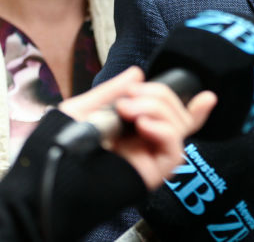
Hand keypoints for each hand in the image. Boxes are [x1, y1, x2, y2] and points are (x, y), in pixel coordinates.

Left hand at [59, 66, 216, 188]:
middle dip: (160, 95)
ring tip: (129, 110)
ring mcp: (150, 157)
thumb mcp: (82, 109)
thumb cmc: (56, 149)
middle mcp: (145, 143)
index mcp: (131, 130)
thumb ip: (110, 92)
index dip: (193, 108)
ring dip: (159, 108)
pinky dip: (164, 129)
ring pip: (179, 127)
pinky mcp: (152, 172)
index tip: (206, 96)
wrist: (47, 179)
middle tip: (130, 97)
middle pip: (177, 114)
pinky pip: (174, 149)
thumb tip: (137, 74)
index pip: (170, 118)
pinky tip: (143, 124)